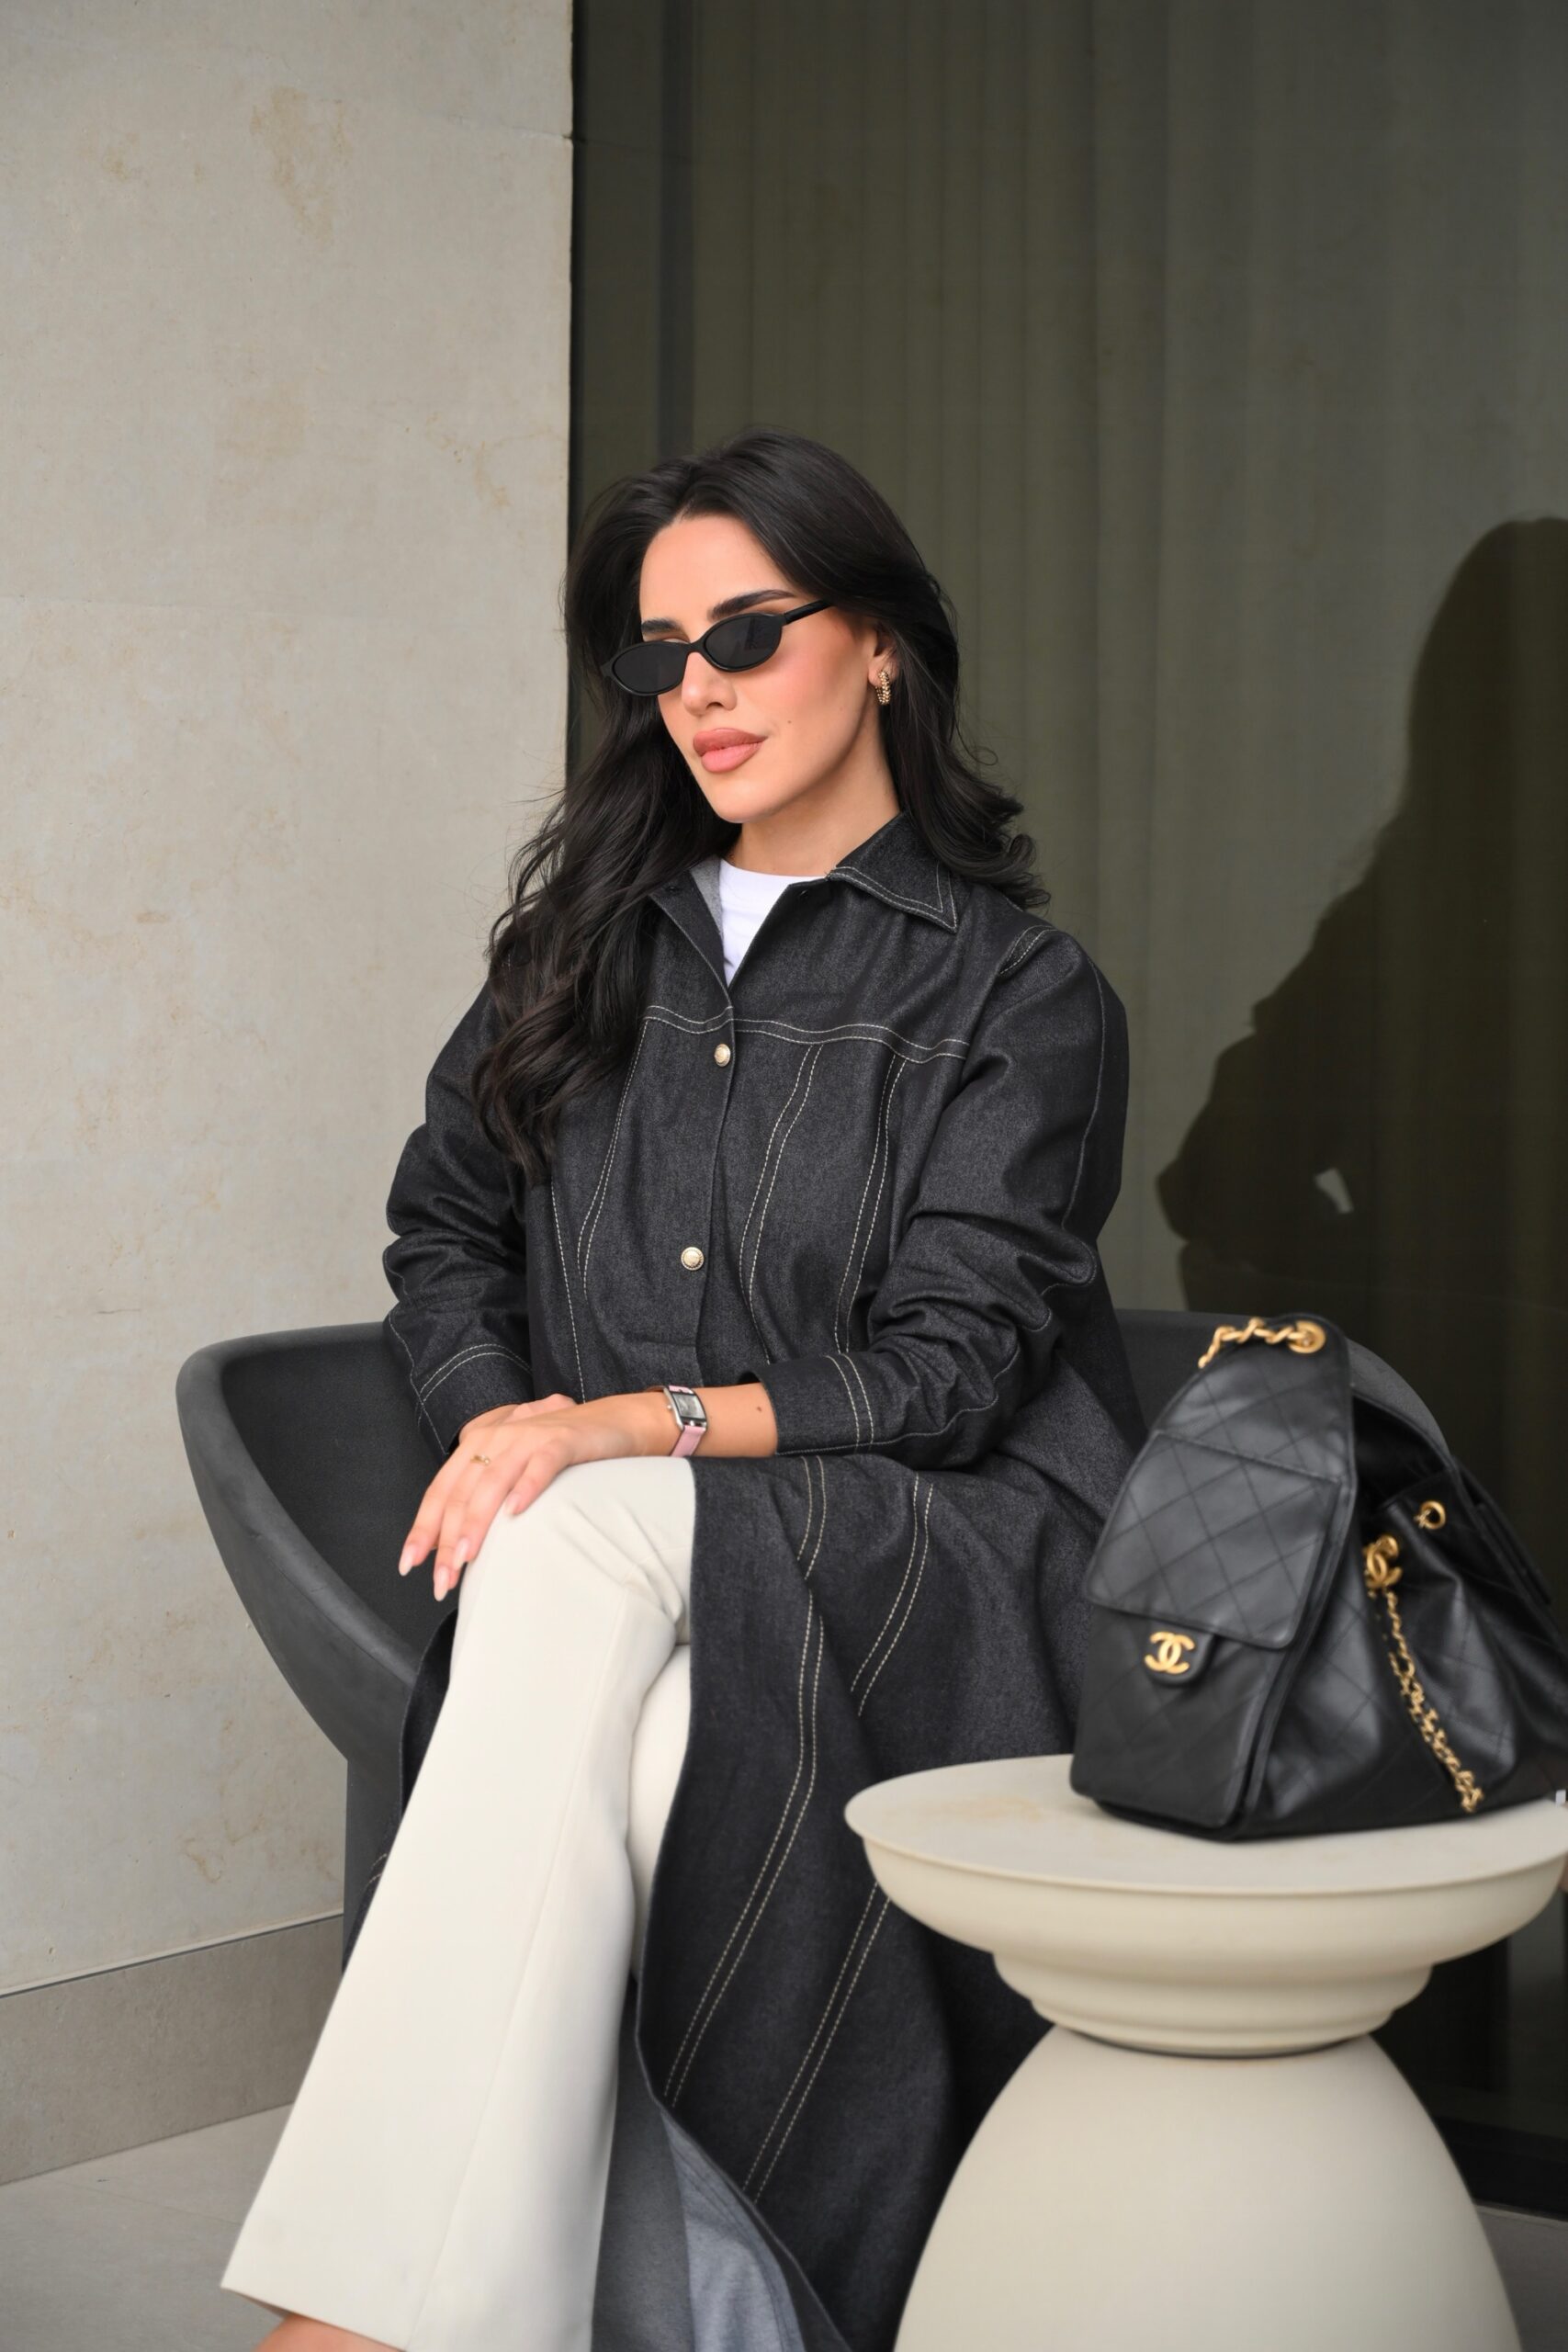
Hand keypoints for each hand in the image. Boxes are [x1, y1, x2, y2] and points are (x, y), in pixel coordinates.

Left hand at [396, 1391, 668, 1600]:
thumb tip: (451, 1546)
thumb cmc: (561, 1451)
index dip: (423, 1527)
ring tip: (467, 1557)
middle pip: (461, 1491)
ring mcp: (530, 1435)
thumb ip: (483, 1494)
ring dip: (476, 1521)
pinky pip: (541, 1465)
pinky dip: (527, 1487)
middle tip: (442, 1580)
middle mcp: (498, 1435)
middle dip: (447, 1539)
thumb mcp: (514, 1466)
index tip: (410, 1565)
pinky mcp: (564, 1439)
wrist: (616, 1421)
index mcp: (479, 1442)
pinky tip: (516, 1512)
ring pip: (492, 1480)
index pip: (441, 1489)